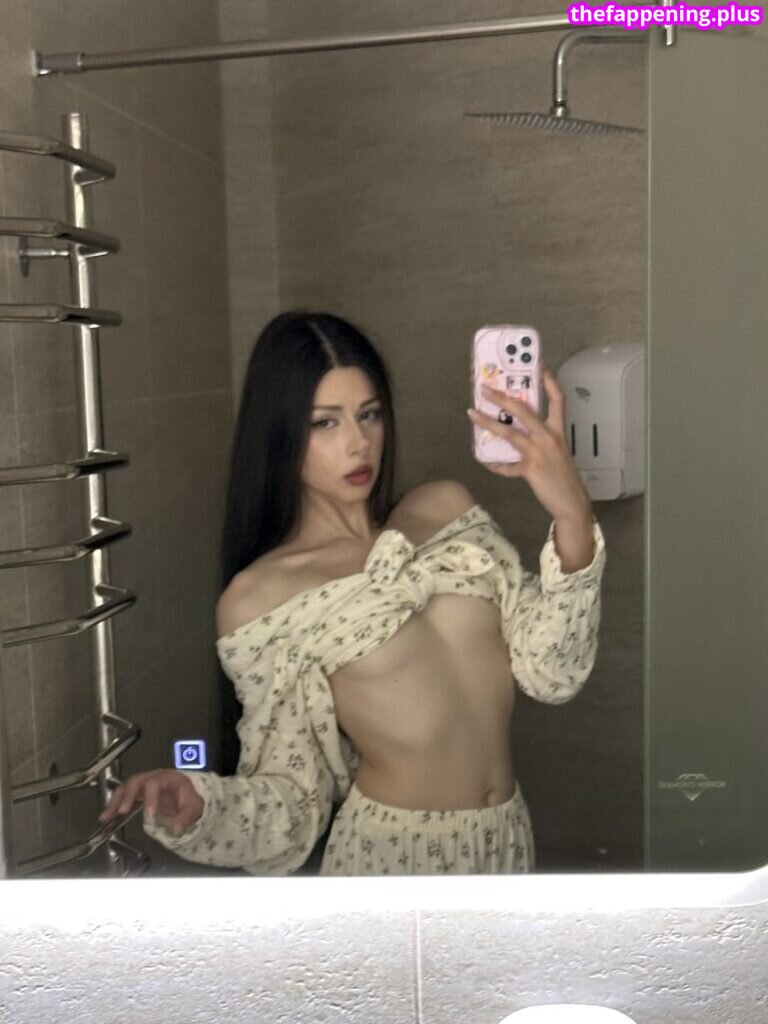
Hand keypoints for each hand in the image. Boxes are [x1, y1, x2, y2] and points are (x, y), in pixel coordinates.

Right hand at [98, 769, 204, 837]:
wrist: (189, 794)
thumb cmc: (191, 797)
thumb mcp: (194, 807)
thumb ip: (185, 818)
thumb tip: (176, 831)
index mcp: (168, 778)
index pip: (155, 783)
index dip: (150, 798)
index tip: (149, 814)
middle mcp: (153, 778)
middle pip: (136, 781)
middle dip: (127, 795)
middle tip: (121, 811)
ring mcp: (144, 785)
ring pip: (126, 787)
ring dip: (115, 801)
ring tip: (106, 816)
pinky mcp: (139, 793)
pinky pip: (124, 796)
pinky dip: (114, 805)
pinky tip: (107, 816)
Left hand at [467, 367, 591, 523]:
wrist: (571, 502)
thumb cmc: (564, 477)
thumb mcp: (558, 452)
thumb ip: (541, 440)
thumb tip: (519, 433)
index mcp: (558, 431)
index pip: (558, 400)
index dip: (550, 383)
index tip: (541, 367)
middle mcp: (548, 437)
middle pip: (523, 409)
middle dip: (501, 397)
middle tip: (484, 389)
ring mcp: (538, 452)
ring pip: (508, 432)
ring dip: (487, 422)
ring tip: (472, 414)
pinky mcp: (529, 469)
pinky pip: (506, 465)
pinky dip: (494, 464)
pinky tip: (485, 461)